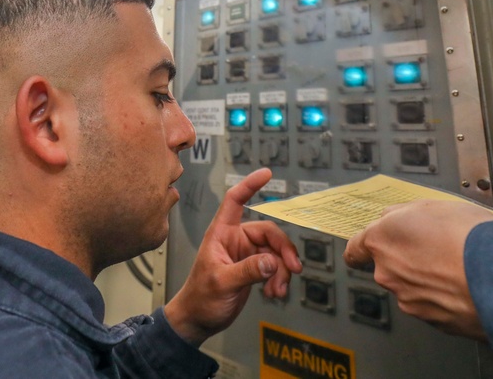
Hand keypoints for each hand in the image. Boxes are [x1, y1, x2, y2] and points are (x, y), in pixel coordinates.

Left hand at [164, 168, 301, 345]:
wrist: (199, 320)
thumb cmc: (200, 298)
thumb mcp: (222, 283)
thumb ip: (247, 271)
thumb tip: (272, 261)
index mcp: (221, 233)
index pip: (235, 200)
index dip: (250, 184)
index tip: (267, 174)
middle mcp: (235, 239)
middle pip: (268, 232)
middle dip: (283, 249)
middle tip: (293, 268)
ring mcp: (246, 253)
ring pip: (275, 251)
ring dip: (282, 270)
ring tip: (279, 290)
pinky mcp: (253, 268)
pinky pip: (274, 265)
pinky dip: (279, 278)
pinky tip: (275, 292)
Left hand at [342, 200, 492, 339]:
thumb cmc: (468, 236)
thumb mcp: (433, 205)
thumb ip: (405, 213)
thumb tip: (393, 217)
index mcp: (382, 240)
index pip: (355, 249)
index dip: (361, 250)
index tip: (362, 252)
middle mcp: (388, 273)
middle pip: (388, 267)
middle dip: (407, 261)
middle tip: (435, 250)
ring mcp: (409, 299)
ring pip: (411, 287)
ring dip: (427, 280)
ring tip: (456, 266)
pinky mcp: (431, 321)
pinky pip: (433, 305)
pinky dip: (444, 298)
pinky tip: (464, 284)